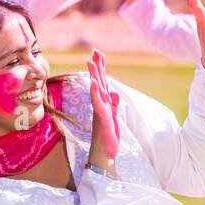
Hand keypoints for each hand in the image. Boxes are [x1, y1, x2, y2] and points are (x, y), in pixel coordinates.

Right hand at [86, 49, 120, 165]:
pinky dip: (96, 93)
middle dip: (97, 67)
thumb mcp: (113, 117)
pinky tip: (94, 83)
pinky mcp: (103, 119)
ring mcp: (100, 111)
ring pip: (97, 90)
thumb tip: (113, 93)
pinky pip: (98, 103)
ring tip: (90, 62)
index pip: (103, 82)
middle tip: (94, 51)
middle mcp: (100, 104)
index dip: (100, 68)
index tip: (98, 54)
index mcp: (104, 103)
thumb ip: (113, 104)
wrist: (105, 153)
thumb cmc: (108, 136)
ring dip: (94, 76)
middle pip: (99, 82)